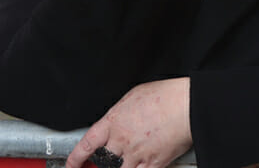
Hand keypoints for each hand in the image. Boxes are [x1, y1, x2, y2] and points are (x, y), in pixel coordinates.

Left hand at [65, 78, 192, 167]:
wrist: (186, 105)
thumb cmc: (165, 96)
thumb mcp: (133, 96)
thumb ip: (120, 112)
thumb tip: (117, 119)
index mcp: (114, 121)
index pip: (87, 144)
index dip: (76, 158)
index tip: (72, 165)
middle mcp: (122, 140)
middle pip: (103, 161)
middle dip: (103, 162)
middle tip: (109, 159)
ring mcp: (137, 154)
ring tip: (126, 161)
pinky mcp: (154, 163)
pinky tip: (139, 166)